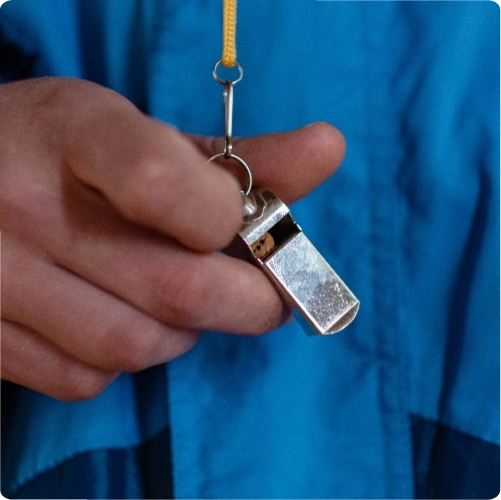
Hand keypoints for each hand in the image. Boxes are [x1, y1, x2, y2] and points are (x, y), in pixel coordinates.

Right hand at [0, 77, 344, 400]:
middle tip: (262, 290)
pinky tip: (118, 314)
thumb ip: (239, 158)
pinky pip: (86, 378)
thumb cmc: (66, 149)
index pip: (167, 187)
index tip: (249, 225)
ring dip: (182, 329)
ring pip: (137, 345)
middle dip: (248, 300)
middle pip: (178, 288)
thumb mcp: (145, 136)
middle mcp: (23, 207)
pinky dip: (125, 356)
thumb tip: (329, 150)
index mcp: (75, 134)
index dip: (228, 219)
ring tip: (174, 293)